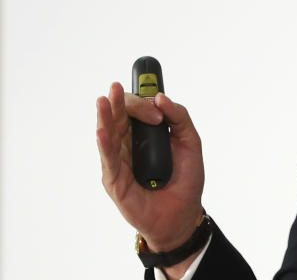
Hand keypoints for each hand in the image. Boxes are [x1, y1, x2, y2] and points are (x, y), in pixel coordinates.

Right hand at [96, 82, 204, 251]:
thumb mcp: (190, 141)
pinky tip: (102, 130)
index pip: (136, 110)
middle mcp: (129, 145)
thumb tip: (160, 97)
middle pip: (118, 118)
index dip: (144, 103)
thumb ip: (179, 117)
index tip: (158, 106)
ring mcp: (120, 162)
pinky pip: (109, 160)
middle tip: (117, 88)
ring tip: (103, 100)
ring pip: (109, 135)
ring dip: (105, 117)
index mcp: (145, 135)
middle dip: (118, 102)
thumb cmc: (185, 179)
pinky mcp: (116, 180)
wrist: (184, 212)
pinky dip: (105, 144)